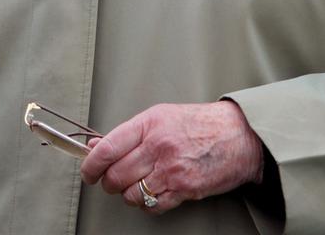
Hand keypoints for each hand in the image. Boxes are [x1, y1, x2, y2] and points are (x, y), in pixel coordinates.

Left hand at [80, 101, 263, 214]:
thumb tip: (96, 145)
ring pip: (131, 194)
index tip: (87, 171)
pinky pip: (152, 206)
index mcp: (149, 123)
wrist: (237, 135)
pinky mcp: (184, 189)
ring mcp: (171, 169)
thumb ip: (129, 132)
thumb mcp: (160, 117)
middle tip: (112, 180)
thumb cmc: (198, 123)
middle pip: (116, 175)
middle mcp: (157, 146)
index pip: (108, 147)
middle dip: (108, 182)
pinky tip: (152, 192)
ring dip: (128, 194)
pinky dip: (147, 204)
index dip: (91, 164)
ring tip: (136, 184)